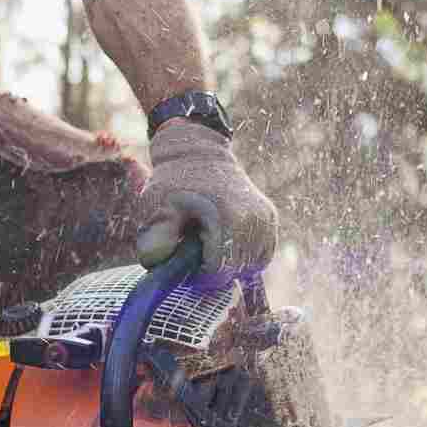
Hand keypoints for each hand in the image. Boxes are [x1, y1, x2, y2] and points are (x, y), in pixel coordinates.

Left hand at [135, 120, 277, 274]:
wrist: (198, 152)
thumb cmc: (174, 182)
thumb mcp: (156, 208)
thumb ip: (155, 242)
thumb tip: (160, 268)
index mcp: (227, 219)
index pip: (219, 272)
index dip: (199, 274)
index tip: (186, 258)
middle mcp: (253, 219)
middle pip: (237, 271)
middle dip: (215, 268)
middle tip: (196, 249)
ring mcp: (265, 218)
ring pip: (253, 266)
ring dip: (231, 263)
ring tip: (211, 243)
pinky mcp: (270, 217)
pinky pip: (263, 253)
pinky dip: (246, 256)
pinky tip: (227, 243)